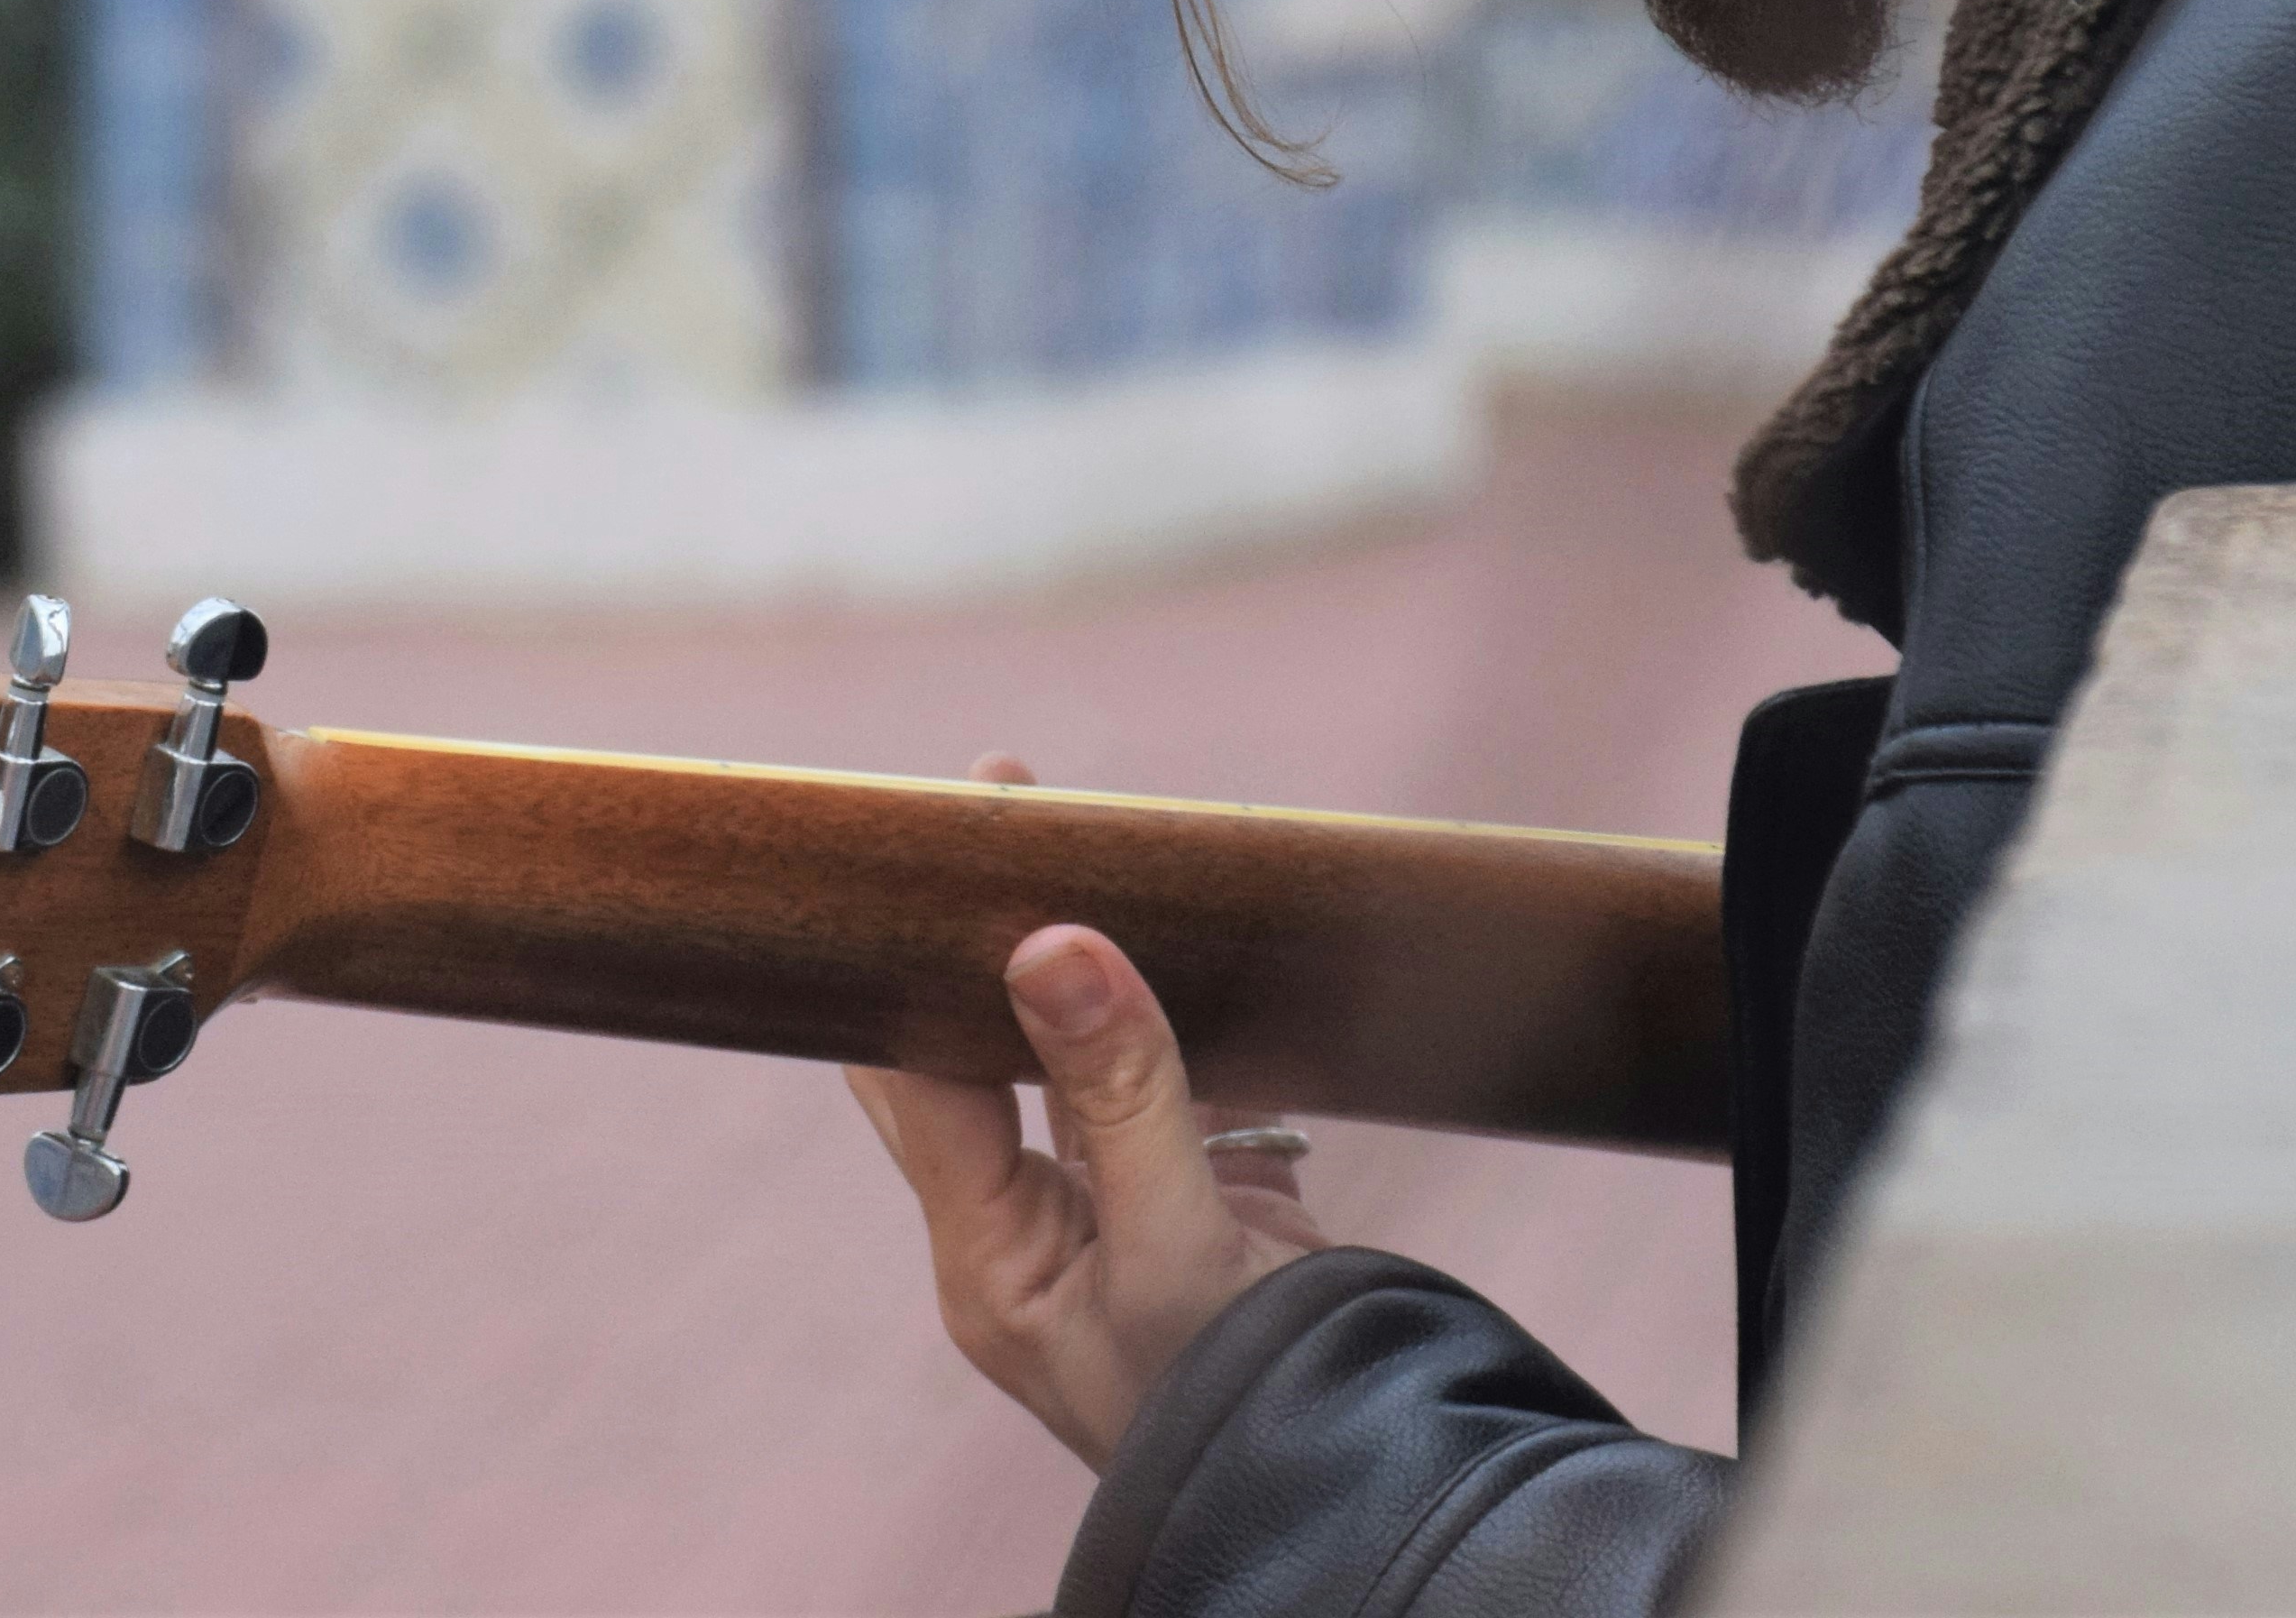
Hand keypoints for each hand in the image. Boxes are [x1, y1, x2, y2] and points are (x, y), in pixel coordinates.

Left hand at [845, 755, 1331, 1468]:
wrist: (1377, 1496)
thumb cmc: (1252, 1409)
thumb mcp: (1178, 1253)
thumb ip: (1119, 1092)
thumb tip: (1048, 941)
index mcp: (992, 1263)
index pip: (918, 1074)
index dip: (919, 950)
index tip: (941, 830)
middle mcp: (1035, 1240)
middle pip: (978, 1052)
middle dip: (986, 932)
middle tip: (1006, 800)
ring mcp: (1119, 1224)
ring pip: (1076, 1060)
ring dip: (1087, 963)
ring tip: (1101, 841)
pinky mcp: (1206, 1214)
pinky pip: (1173, 1090)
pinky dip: (1183, 1017)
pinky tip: (1201, 942)